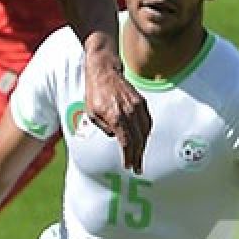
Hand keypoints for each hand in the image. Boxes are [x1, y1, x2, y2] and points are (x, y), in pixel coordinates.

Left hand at [84, 56, 151, 172]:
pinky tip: (143, 140)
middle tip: (137, 167)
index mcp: (115, 116)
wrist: (104, 71)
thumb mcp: (92, 114)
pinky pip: (147, 122)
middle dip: (137, 156)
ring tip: (139, 156)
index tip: (128, 165)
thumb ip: (104, 128)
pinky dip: (146, 133)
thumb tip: (115, 137)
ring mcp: (137, 106)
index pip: (126, 142)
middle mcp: (129, 112)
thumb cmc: (95, 92)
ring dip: (143, 146)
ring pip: (145, 132)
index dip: (128, 156)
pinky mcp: (141, 102)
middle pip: (137, 140)